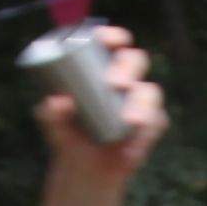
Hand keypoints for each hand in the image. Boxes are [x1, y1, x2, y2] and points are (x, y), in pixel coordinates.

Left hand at [42, 21, 166, 175]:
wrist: (81, 168)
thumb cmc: (67, 134)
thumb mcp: (53, 122)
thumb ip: (50, 113)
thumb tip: (58, 101)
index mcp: (103, 68)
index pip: (113, 44)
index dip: (113, 36)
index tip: (103, 40)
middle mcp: (125, 80)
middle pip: (135, 60)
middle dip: (128, 67)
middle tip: (114, 83)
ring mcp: (140, 103)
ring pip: (150, 92)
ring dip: (142, 102)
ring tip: (130, 119)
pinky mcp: (150, 126)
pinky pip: (156, 122)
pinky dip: (147, 128)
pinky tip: (137, 137)